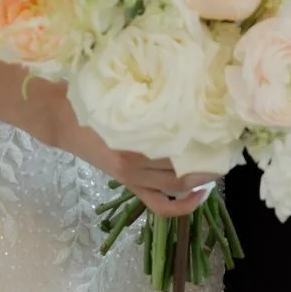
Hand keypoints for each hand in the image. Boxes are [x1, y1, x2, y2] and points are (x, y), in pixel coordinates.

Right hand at [32, 82, 215, 218]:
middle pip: (183, 170)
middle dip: (210, 163)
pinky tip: (197, 195)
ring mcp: (133, 176)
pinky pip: (159, 204)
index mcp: (135, 136)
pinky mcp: (129, 184)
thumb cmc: (94, 98)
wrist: (62, 120)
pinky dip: (180, 206)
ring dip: (200, 181)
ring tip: (217, 168)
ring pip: (176, 187)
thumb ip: (149, 95)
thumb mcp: (122, 90)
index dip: (206, 141)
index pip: (180, 144)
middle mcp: (137, 161)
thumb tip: (185, 85)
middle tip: (228, 150)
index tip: (225, 129)